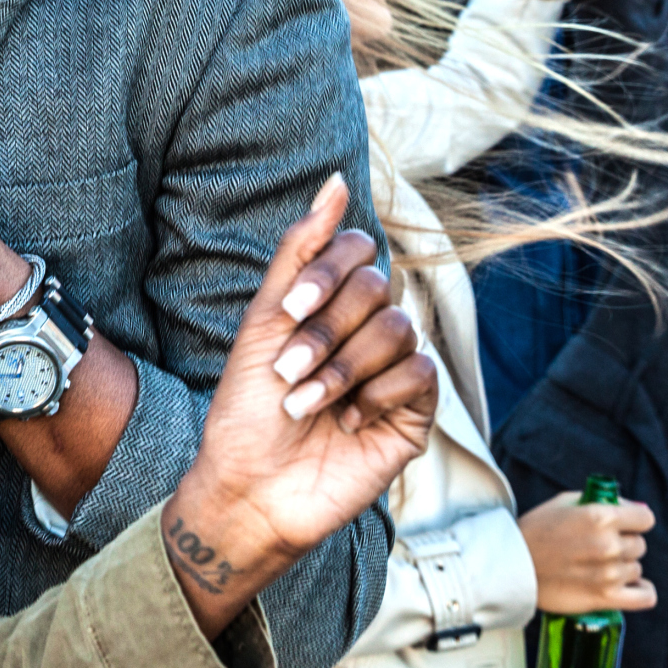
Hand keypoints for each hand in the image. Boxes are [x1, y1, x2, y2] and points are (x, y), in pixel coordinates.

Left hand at [161, 175, 435, 631]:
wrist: (250, 485)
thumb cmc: (247, 408)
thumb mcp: (264, 321)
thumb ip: (300, 250)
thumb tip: (337, 181)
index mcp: (331, 303)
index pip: (357, 249)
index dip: (326, 272)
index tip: (288, 310)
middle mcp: (367, 330)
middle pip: (377, 287)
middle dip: (323, 329)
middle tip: (287, 372)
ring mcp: (394, 371)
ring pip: (398, 329)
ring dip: (341, 368)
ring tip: (304, 405)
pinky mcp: (415, 414)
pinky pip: (420, 374)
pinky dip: (375, 395)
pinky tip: (346, 423)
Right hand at [519, 491, 657, 613]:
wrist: (510, 565)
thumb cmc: (536, 530)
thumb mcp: (566, 503)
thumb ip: (605, 503)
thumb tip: (641, 511)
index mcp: (600, 516)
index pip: (646, 519)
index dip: (633, 521)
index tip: (621, 526)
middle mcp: (608, 544)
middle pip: (639, 545)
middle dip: (622, 544)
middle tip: (596, 548)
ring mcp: (609, 573)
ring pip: (636, 569)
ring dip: (621, 568)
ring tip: (596, 567)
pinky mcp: (605, 598)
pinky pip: (645, 596)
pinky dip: (640, 591)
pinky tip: (627, 586)